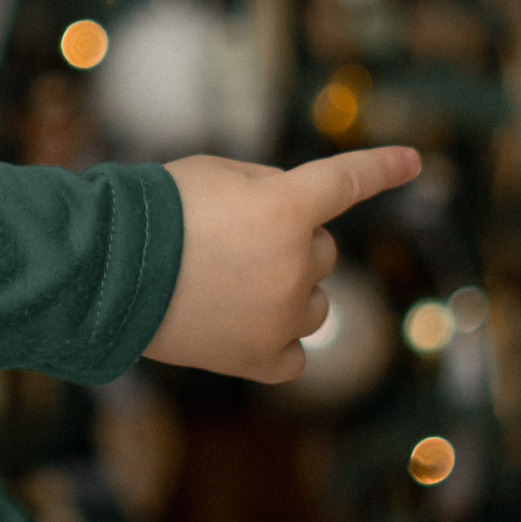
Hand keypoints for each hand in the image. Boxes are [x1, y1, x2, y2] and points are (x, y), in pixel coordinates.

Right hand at [146, 146, 422, 387]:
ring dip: (288, 291)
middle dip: (291, 242)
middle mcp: (297, 265)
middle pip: (322, 251)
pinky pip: (295, 352)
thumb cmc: (157, 212)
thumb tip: (294, 214)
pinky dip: (276, 340)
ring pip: (316, 303)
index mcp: (287, 208)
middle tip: (231, 242)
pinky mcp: (261, 359)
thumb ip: (267, 188)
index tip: (415, 162)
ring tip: (230, 286)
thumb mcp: (216, 173)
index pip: (347, 182)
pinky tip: (243, 328)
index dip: (382, 168)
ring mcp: (282, 316)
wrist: (106, 272)